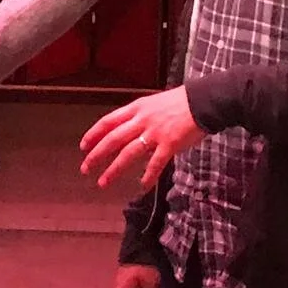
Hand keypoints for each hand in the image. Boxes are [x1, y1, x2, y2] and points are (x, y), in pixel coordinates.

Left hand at [80, 86, 205, 190]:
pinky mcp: (170, 144)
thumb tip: (130, 131)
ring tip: (103, 182)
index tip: (83, 146)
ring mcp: (155, 133)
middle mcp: (142, 120)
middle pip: (113, 139)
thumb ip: (141, 116)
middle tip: (85, 168)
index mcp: (137, 108)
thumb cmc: (182, 102)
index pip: (108, 121)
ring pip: (128, 153)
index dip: (93, 134)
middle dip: (96, 155)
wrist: (204, 101)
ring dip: (113, 169)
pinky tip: (142, 186)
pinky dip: (148, 176)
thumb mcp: (154, 102)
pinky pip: (155, 163)